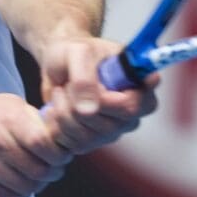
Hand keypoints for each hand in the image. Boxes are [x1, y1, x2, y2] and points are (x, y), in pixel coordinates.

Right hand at [0, 94, 71, 196]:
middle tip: (50, 170)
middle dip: (51, 173)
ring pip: (27, 187)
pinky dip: (18, 194)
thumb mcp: (2, 105)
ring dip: (36, 186)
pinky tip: (16, 184)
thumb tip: (61, 133)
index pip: (46, 142)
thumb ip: (31, 117)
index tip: (60, 155)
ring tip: (33, 177)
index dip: (59, 153)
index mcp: (6, 116)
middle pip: (40, 169)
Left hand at [39, 36, 159, 154]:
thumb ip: (84, 78)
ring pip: (85, 137)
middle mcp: (131, 114)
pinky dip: (56, 125)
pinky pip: (71, 144)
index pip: (133, 107)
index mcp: (140, 88)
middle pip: (106, 126)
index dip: (108, 102)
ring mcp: (112, 131)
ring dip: (63, 112)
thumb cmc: (75, 52)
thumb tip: (88, 111)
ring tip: (61, 91)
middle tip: (69, 82)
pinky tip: (56, 107)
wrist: (59, 62)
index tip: (93, 85)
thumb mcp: (78, 53)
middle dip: (77, 104)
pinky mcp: (91, 142)